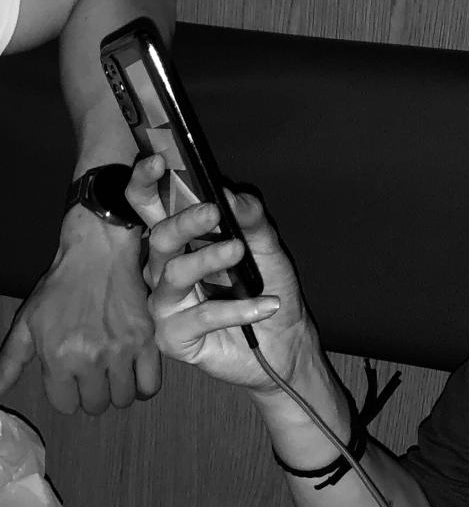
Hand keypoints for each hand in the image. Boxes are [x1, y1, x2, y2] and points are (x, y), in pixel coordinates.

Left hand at [0, 208, 161, 413]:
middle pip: (95, 406)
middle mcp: (90, 359)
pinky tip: (133, 372)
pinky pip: (150, 385)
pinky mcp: (147, 342)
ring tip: (113, 372)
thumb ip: (9, 362)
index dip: (67, 393)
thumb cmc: (60, 288)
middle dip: (91, 394)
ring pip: (123, 399)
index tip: (71, 378)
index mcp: (58, 357)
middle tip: (92, 374)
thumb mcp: (26, 323)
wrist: (99, 254)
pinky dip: (142, 385)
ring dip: (117, 391)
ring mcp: (122, 351)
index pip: (65, 405)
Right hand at [127, 154, 305, 392]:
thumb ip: (250, 220)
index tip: (157, 161)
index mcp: (181, 242)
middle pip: (159, 238)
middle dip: (184, 222)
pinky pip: (200, 317)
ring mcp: (165, 305)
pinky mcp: (173, 337)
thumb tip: (230, 193)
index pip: (150, 207)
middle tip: (213, 211)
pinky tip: (267, 305)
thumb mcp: (266, 248)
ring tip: (240, 253)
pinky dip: (237, 309)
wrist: (284, 345)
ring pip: (174, 274)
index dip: (146, 183)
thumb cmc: (268, 289)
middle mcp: (165, 270)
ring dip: (209, 260)